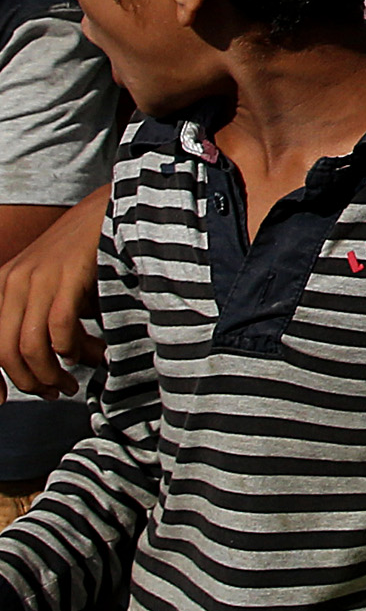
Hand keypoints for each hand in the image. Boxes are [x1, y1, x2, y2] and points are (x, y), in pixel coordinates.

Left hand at [0, 195, 97, 399]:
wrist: (109, 210)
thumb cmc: (82, 251)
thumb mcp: (47, 282)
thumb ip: (38, 314)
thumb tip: (50, 360)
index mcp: (1, 286)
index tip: (1, 400)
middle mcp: (11, 282)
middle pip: (5, 350)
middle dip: (29, 381)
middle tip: (54, 392)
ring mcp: (37, 278)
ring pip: (30, 345)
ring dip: (52, 373)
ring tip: (72, 382)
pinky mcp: (65, 276)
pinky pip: (59, 328)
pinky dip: (74, 350)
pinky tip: (91, 353)